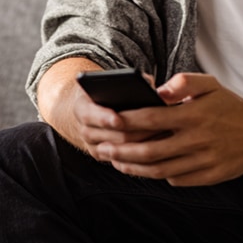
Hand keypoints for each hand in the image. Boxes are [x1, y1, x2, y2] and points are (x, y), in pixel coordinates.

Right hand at [37, 58, 157, 159]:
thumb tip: (147, 87)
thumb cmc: (112, 90)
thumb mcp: (116, 81)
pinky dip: (138, 155)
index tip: (119, 119)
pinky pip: (121, 161)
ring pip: (118, 151)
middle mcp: (84, 130)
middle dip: (132, 132)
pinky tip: (157, 146)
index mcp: (82, 107)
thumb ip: (129, 82)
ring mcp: (93, 146)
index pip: (89, 114)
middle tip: (153, 129)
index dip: (104, 118)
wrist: (97, 107)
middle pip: (108, 136)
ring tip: (160, 136)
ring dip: (140, 144)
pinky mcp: (104, 156)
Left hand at [94, 73, 242, 185]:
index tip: (110, 120)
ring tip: (116, 162)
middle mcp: (197, 139)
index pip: (153, 119)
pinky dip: (156, 175)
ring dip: (134, 168)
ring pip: (160, 169)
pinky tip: (143, 170)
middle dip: (122, 150)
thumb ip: (184, 82)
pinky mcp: (209, 176)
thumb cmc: (228, 105)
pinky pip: (176, 179)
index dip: (129, 120)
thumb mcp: (210, 84)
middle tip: (103, 148)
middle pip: (151, 150)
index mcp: (194, 114)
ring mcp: (203, 160)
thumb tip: (158, 91)